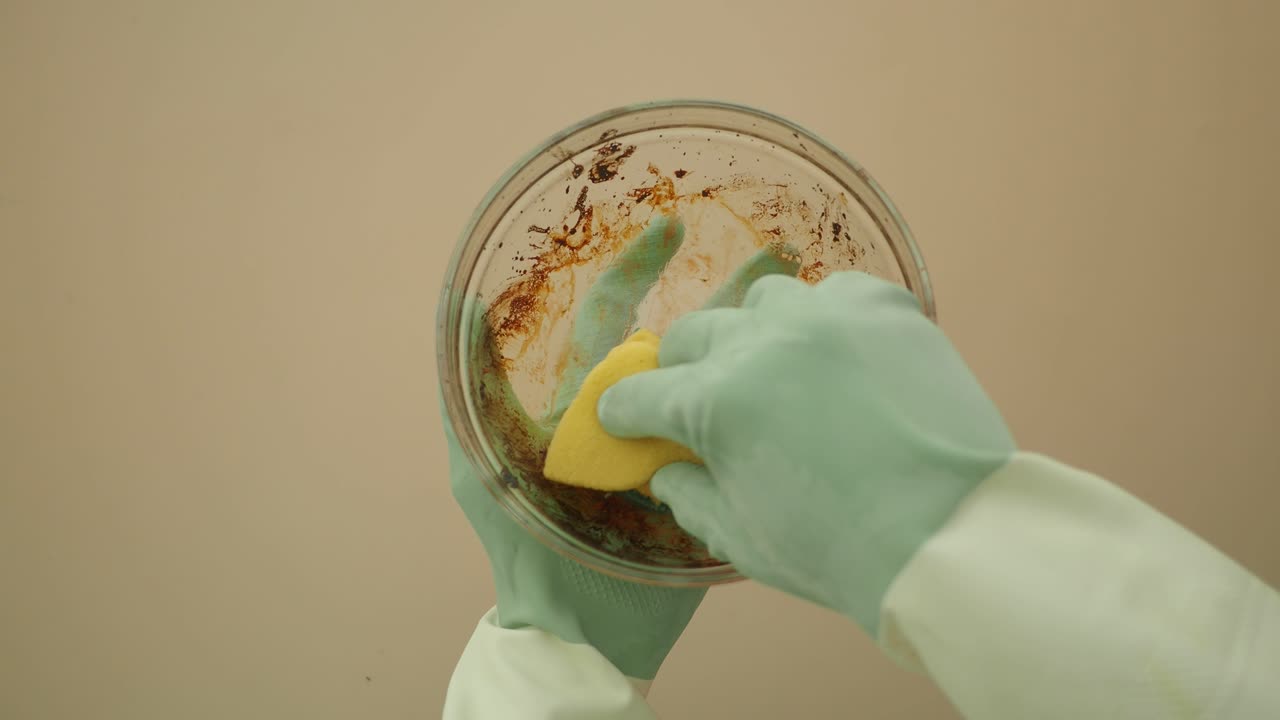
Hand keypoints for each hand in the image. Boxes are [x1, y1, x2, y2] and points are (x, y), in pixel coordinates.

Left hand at [445, 214, 799, 678]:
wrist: (577, 632)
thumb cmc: (520, 547)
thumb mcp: (479, 466)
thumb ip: (470, 388)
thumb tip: (455, 302)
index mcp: (591, 395)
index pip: (618, 313)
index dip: (642, 266)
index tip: (675, 227)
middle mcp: (640, 412)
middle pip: (689, 337)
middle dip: (730, 292)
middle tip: (779, 254)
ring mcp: (681, 449)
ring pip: (725, 381)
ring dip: (763, 341)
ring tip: (811, 302)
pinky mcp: (715, 488)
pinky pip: (745, 437)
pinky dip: (773, 405)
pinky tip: (812, 380)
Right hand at [597, 271, 1015, 634]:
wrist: (952, 534)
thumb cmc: (841, 550)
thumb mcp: (742, 537)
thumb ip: (689, 495)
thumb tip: (668, 469)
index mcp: (714, 403)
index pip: (638, 395)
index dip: (625, 413)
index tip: (627, 420)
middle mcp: (761, 343)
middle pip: (692, 335)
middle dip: (683, 370)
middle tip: (703, 400)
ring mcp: (826, 316)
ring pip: (761, 302)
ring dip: (755, 335)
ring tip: (779, 372)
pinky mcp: (886, 307)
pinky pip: (835, 294)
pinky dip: (824, 323)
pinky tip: (838, 358)